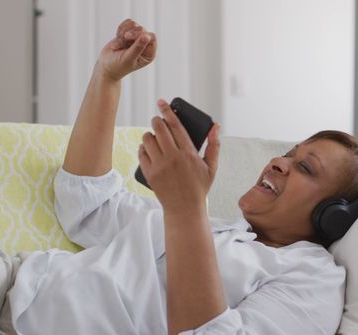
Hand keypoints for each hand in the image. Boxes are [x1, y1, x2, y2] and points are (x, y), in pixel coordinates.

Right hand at [96, 19, 156, 81]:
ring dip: (122, 33)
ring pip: (134, 25)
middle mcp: (146, 45)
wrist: (106, 65)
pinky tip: (117, 39)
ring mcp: (137, 38)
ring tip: (118, 45)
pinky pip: (128, 23)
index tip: (128, 37)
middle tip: (120, 46)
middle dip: (128, 35)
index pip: (151, 37)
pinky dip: (120, 29)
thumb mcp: (128, 58)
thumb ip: (137, 48)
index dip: (140, 34)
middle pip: (142, 29)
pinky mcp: (130, 33)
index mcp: (149, 53)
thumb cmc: (118, 66)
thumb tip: (147, 36)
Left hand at [139, 99, 220, 215]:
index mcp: (188, 153)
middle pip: (159, 128)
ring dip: (150, 135)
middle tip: (158, 121)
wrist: (184, 209)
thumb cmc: (199, 187)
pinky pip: (141, 153)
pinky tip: (148, 149)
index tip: (162, 102)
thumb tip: (216, 126)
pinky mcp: (149, 173)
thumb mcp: (211, 167)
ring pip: (147, 139)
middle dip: (157, 120)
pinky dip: (143, 148)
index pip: (175, 125)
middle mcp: (173, 157)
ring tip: (155, 138)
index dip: (167, 110)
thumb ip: (214, 145)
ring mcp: (160, 165)